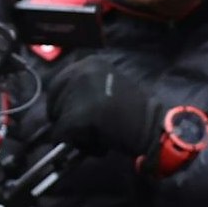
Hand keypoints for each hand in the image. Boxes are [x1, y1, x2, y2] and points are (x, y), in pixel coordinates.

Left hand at [46, 58, 161, 160]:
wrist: (153, 126)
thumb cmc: (133, 110)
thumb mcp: (107, 85)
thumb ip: (84, 89)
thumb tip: (60, 101)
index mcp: (89, 63)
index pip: (57, 84)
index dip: (62, 104)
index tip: (71, 116)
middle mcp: (81, 72)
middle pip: (54, 101)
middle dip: (66, 118)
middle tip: (90, 128)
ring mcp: (79, 92)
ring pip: (58, 119)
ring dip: (74, 131)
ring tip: (98, 134)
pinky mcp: (78, 115)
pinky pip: (62, 134)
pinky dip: (77, 143)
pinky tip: (99, 143)